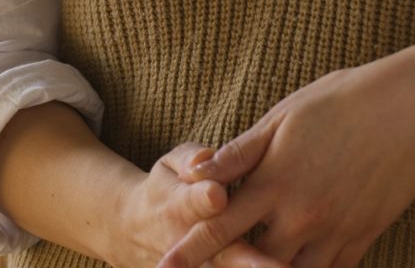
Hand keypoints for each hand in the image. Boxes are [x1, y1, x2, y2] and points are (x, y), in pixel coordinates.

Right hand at [111, 142, 286, 267]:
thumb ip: (189, 159)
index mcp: (180, 205)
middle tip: (280, 265)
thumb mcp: (169, 164)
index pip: (193, 202)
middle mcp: (189, 244)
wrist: (134, 231)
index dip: (204, 198)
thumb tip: (203, 158)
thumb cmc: (166, 186)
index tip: (218, 195)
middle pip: (221, 254)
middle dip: (250, 261)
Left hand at [156, 61, 414, 267]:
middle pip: (252, 264)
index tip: (161, 267)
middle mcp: (300, 216)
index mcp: (274, 182)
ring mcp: (333, 232)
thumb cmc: (341, 101)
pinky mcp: (361, 238)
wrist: (408, 109)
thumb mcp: (283, 117)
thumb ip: (239, 153)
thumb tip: (193, 173)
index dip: (187, 251)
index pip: (218, 225)